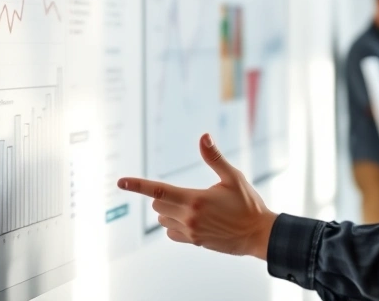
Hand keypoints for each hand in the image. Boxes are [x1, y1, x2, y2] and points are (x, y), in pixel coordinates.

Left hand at [118, 134, 277, 259]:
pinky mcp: (194, 242)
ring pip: (163, 218)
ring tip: (194, 206)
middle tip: (187, 192)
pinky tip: (193, 219)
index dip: (137, 185)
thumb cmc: (248, 203)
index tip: (120, 182)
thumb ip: (214, 157)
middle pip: (158, 204)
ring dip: (169, 210)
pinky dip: (175, 224)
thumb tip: (204, 136)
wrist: (258, 234)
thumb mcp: (233, 177)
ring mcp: (190, 232)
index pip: (158, 190)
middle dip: (164, 195)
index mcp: (195, 199)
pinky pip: (171, 232)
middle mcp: (189, 217)